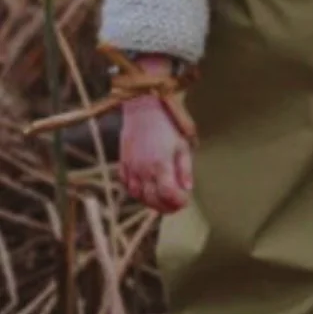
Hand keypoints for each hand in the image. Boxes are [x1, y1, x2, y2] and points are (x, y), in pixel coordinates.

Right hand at [119, 57, 192, 213]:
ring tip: (163, 200)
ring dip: (151, 202)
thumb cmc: (167, 123)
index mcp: (160, 164)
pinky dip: (137, 192)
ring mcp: (131, 168)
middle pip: (152, 199)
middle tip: (176, 205)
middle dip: (166, 206)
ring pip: (138, 195)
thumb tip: (187, 188)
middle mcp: (143, 169)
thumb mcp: (182, 144)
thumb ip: (184, 168)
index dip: (177, 202)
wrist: (143, 107)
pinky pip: (127, 185)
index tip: (185, 201)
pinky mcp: (123, 163)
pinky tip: (146, 190)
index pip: (167, 193)